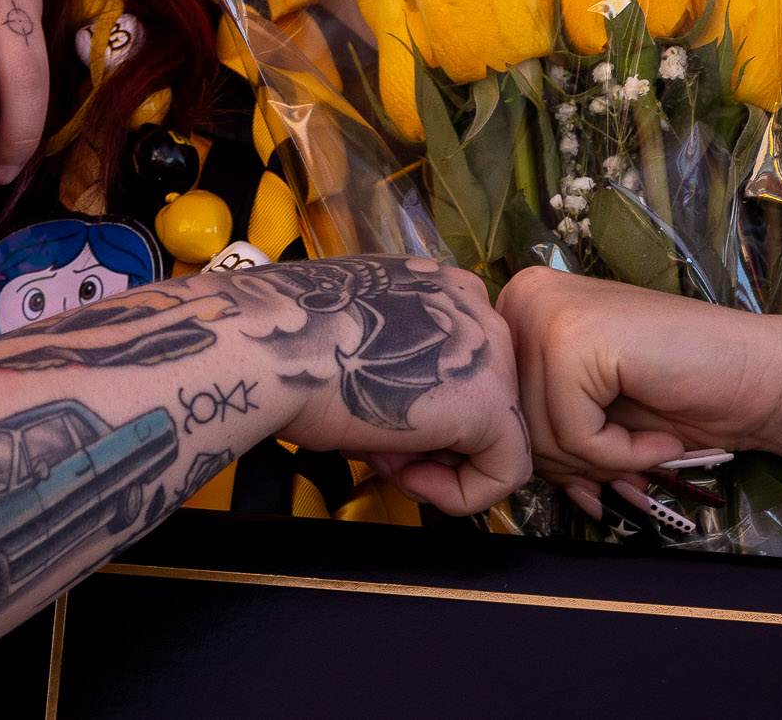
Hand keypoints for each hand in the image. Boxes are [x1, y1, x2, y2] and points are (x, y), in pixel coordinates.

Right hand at [219, 256, 531, 514]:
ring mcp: (491, 355)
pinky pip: (505, 471)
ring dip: (435, 460)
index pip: (452, 361)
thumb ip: (393, 355)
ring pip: (489, 434)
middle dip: (426, 432)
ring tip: (380, 456)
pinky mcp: (495, 406)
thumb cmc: (293, 344)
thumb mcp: (354, 336)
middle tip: (372, 443)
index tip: (367, 411)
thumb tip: (405, 405)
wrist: (276, 352)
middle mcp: (475, 309)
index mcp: (440, 287)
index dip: (413, 400)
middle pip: (473, 397)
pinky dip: (461, 494)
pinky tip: (410, 481)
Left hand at [497, 267, 781, 515]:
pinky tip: (659, 434)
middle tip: (633, 456)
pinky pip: (574, 435)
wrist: (765, 376)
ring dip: (603, 462)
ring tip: (650, 440)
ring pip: (539, 437)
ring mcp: (546, 311)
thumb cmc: (682, 396)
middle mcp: (522, 298)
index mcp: (518, 309)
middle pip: (513, 427)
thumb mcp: (588, 413)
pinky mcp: (575, 337)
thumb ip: (538, 430)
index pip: (499, 412)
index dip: (556, 455)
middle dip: (577, 463)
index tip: (604, 460)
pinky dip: (622, 455)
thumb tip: (493, 479)